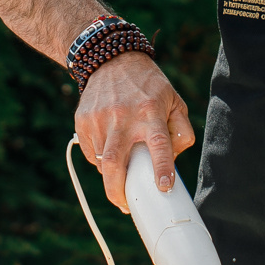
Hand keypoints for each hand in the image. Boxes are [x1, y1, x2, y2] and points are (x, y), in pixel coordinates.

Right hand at [74, 52, 195, 212]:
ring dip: (111, 177)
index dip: (162, 168)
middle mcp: (123, 117)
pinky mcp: (82, 121)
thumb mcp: (174, 101)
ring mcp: (99, 120)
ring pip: (102, 161)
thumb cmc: (148, 85)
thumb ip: (181, 130)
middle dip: (118, 191)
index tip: (164, 188)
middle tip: (125, 205)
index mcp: (150, 112)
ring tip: (120, 179)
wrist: (111, 59)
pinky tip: (110, 153)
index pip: (159, 145)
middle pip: (116, 163)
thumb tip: (173, 161)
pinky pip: (91, 153)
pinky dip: (100, 161)